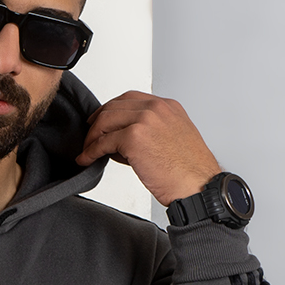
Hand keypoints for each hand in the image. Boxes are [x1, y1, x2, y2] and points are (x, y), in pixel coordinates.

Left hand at [75, 91, 220, 205]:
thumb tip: (118, 141)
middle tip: (89, 136)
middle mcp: (156, 108)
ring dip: (92, 137)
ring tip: (87, 150)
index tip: (101, 120)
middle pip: (114, 106)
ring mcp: (145, 120)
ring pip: (106, 121)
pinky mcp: (134, 138)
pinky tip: (87, 159)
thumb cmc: (188, 172)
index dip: (111, 108)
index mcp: (168, 107)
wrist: (197, 186)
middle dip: (97, 121)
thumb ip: (148, 133)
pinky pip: (103, 142)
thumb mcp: (171, 140)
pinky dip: (91, 151)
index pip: (131, 98)